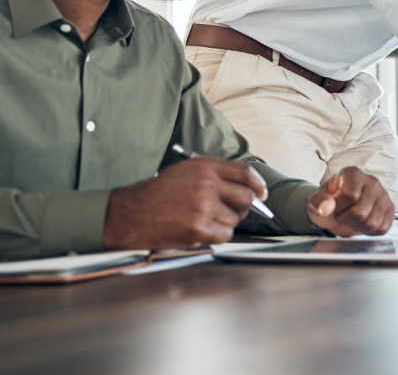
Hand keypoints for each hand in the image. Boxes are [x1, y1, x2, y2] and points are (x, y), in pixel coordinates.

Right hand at [104, 158, 266, 249]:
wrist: (130, 214)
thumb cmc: (158, 193)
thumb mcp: (186, 172)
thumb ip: (215, 176)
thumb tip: (247, 187)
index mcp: (205, 167)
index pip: (245, 173)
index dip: (258, 185)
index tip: (262, 194)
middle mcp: (207, 185)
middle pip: (246, 197)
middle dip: (244, 207)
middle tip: (232, 211)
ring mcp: (203, 207)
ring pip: (234, 219)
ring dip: (225, 222)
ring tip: (205, 219)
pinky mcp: (198, 228)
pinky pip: (224, 234)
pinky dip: (217, 235)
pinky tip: (201, 230)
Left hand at [307, 167, 394, 235]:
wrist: (338, 209)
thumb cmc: (328, 202)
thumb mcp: (316, 200)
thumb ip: (319, 202)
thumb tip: (326, 208)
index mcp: (353, 174)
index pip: (350, 195)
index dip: (338, 207)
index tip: (333, 206)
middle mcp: (371, 181)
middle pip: (360, 212)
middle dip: (346, 219)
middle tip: (342, 214)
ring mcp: (383, 195)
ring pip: (372, 223)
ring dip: (357, 226)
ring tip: (352, 218)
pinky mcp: (390, 209)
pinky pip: (382, 229)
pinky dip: (369, 232)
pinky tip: (362, 222)